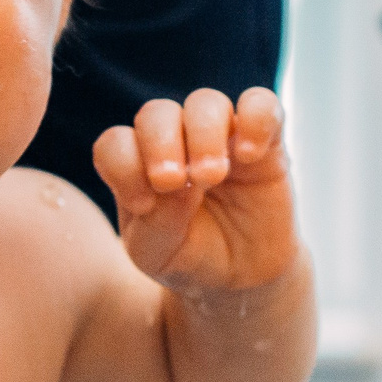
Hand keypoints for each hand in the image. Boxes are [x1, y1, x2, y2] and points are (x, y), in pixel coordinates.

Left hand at [93, 87, 297, 296]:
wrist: (241, 278)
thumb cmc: (189, 258)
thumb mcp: (157, 254)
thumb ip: (156, 221)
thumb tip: (180, 184)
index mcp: (138, 167)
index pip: (116, 143)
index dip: (123, 167)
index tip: (142, 205)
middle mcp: (175, 142)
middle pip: (157, 113)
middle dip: (160, 143)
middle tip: (172, 182)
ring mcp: (220, 137)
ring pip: (206, 103)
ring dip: (203, 134)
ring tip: (211, 176)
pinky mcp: (265, 141)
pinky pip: (262, 105)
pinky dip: (256, 120)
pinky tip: (250, 156)